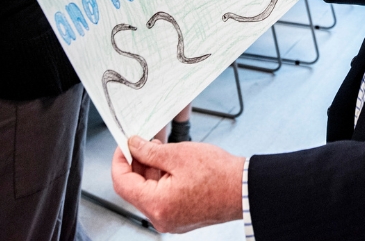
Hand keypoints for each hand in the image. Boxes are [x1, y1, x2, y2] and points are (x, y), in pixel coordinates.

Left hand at [112, 137, 243, 233]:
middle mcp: (160, 218)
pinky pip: (161, 199)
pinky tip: (169, 165)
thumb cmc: (218, 174)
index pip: (122, 182)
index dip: (120, 160)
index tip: (124, 145)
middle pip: (134, 189)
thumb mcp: (179, 154)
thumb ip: (150, 151)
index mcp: (156, 204)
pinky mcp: (180, 218)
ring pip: (148, 194)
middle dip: (136, 165)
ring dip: (149, 172)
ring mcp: (170, 220)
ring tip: (160, 151)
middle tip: (142, 143)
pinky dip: (161, 182)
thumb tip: (134, 146)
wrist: (244, 188)